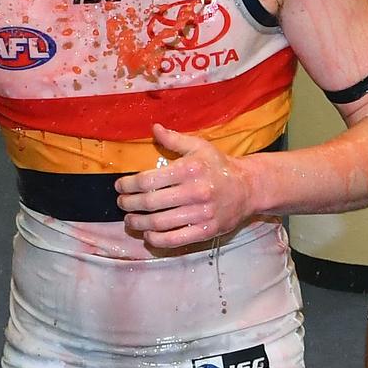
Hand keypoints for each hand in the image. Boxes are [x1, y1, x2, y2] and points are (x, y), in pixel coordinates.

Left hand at [115, 124, 253, 247]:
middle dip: (129, 204)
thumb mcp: (198, 146)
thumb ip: (174, 140)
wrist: (248, 188)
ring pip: (160, 223)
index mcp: (189, 170)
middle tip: (121, 203)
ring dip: (139, 223)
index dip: (128, 185)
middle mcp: (194, 192)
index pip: (148, 180)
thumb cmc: (218, 165)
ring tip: (130, 219)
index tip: (119, 186)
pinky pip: (176, 239)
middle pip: (151, 202)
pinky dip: (158, 240)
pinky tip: (148, 235)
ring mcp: (201, 214)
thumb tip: (154, 128)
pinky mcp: (206, 231)